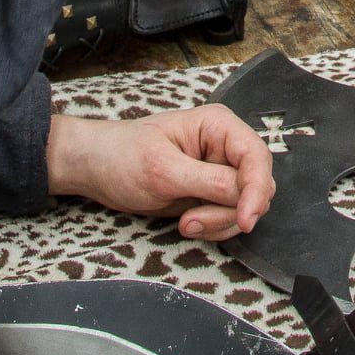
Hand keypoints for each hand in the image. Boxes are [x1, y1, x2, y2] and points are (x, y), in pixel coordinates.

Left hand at [45, 106, 274, 240]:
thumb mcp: (162, 170)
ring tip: (184, 222)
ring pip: (245, 206)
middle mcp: (225, 147)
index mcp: (218, 126)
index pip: (257, 156)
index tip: (246, 219)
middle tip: (191, 222)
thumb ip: (208, 181)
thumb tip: (245, 194)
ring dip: (218, 222)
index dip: (257, 189)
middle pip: (256, 185)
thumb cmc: (122, 156)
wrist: (97, 169)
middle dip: (229, 211)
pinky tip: (186, 223)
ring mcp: (219, 172)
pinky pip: (228, 217)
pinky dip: (213, 228)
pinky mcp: (211, 194)